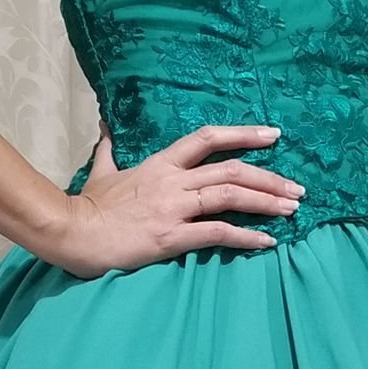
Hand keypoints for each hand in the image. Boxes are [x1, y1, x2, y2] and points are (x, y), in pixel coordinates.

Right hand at [51, 123, 303, 277]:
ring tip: (292, 210)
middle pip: (232, 170)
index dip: (244, 134)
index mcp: (160, 164)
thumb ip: (110, 149)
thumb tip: (106, 126)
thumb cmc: (87, 207)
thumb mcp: (101, 172)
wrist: (70, 232)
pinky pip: (217, 233)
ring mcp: (173, 208)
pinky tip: (267, 242)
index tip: (274, 135)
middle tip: (297, 189)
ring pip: (231, 196)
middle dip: (270, 178)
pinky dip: (246, 237)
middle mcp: (172, 181)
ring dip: (266, 202)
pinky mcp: (170, 237)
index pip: (208, 139)